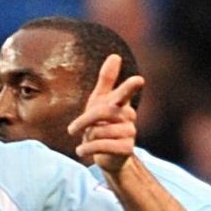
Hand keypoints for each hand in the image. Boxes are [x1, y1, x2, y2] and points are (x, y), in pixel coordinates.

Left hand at [67, 54, 144, 173]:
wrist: (107, 155)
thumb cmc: (102, 124)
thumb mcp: (100, 101)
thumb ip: (107, 80)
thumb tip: (115, 55)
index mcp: (122, 102)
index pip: (126, 92)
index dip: (130, 86)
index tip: (138, 79)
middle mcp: (129, 116)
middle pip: (102, 111)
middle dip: (84, 120)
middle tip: (72, 129)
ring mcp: (130, 133)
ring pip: (100, 131)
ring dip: (86, 138)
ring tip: (88, 141)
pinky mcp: (126, 149)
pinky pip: (102, 145)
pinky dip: (87, 149)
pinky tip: (81, 151)